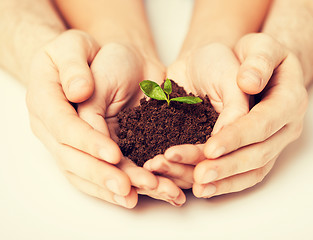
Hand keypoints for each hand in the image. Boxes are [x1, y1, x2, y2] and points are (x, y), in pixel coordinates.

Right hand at [26, 30, 136, 207]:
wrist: (93, 63)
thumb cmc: (83, 52)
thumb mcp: (74, 46)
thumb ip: (73, 66)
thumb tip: (78, 92)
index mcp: (44, 99)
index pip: (63, 126)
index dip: (87, 142)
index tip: (113, 153)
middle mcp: (50, 126)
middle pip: (70, 157)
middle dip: (99, 173)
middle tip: (126, 187)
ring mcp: (64, 142)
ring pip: (81, 173)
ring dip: (108, 187)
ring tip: (134, 197)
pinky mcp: (83, 150)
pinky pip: (91, 174)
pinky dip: (109, 187)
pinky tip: (130, 196)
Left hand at [193, 33, 307, 196]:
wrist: (251, 69)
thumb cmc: (254, 56)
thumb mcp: (260, 46)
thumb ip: (258, 61)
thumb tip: (249, 82)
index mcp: (289, 100)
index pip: (263, 123)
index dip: (237, 137)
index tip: (210, 148)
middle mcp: (286, 127)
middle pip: (259, 154)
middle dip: (228, 166)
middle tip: (199, 176)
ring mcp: (274, 143)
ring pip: (252, 170)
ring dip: (224, 181)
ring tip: (197, 188)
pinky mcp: (260, 152)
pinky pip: (246, 175)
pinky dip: (225, 184)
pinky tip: (203, 189)